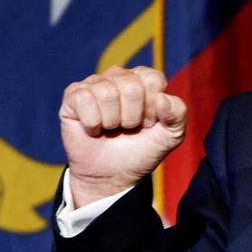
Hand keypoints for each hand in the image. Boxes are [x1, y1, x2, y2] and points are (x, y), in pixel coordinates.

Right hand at [59, 66, 186, 206]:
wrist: (112, 175)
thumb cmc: (141, 151)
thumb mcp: (170, 136)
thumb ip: (178, 114)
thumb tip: (163, 97)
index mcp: (144, 80)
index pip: (153, 80)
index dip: (152, 108)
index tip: (148, 123)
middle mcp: (119, 76)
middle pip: (131, 86)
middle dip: (132, 117)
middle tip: (128, 128)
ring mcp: (94, 84)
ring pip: (107, 93)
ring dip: (112, 121)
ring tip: (111, 128)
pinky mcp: (73, 96)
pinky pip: (84, 99)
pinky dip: (92, 123)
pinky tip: (94, 129)